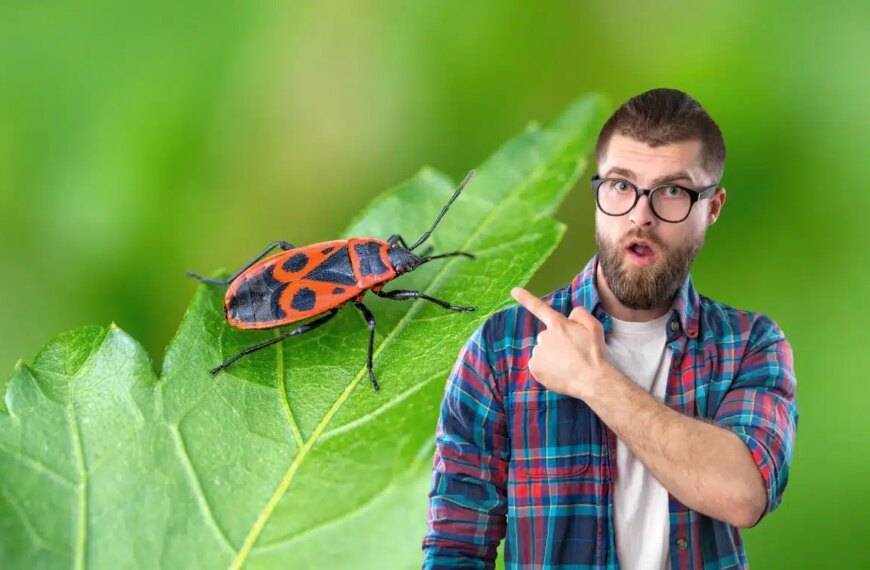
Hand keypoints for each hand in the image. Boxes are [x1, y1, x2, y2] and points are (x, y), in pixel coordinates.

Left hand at [510, 286, 612, 400]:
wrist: (591, 379)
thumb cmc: (594, 353)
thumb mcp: (594, 327)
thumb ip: (581, 314)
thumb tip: (570, 314)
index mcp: (558, 325)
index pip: (540, 308)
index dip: (526, 298)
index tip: (514, 291)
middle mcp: (544, 336)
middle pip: (547, 337)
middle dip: (556, 343)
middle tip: (572, 354)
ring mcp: (538, 352)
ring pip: (543, 351)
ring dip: (552, 356)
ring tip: (567, 365)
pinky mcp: (534, 367)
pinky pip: (538, 365)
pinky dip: (546, 369)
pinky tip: (559, 372)